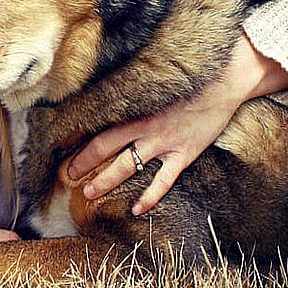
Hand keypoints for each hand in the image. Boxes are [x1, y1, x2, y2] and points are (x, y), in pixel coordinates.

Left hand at [67, 31, 287, 214]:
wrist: (226, 80)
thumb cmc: (189, 77)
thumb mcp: (155, 79)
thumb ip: (134, 90)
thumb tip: (110, 89)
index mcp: (135, 106)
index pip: (98, 123)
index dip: (79, 137)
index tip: (62, 147)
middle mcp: (145, 126)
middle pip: (104, 146)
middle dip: (83, 163)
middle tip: (68, 176)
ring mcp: (164, 142)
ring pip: (126, 166)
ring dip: (105, 181)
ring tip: (89, 194)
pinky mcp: (184, 153)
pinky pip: (163, 181)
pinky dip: (149, 197)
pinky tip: (136, 210)